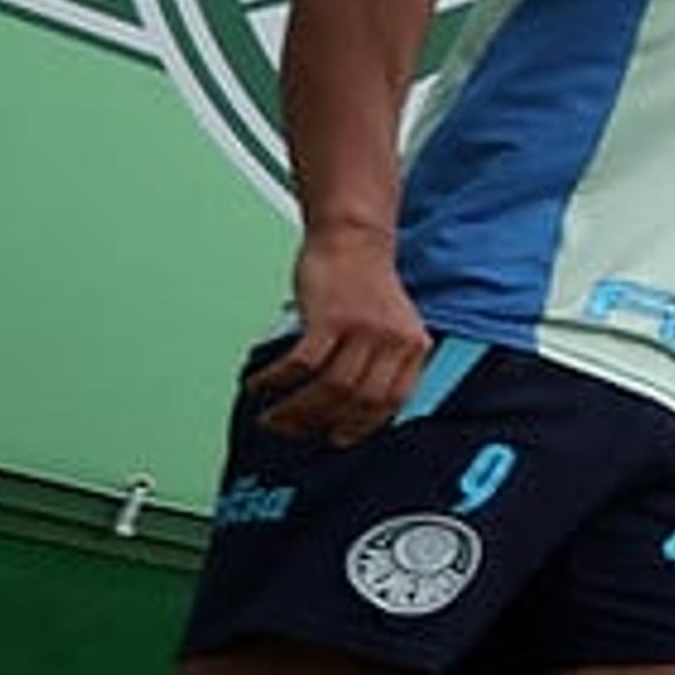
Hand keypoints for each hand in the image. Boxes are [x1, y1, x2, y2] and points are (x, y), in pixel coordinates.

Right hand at [250, 231, 431, 444]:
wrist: (353, 237)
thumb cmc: (364, 283)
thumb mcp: (392, 325)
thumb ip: (383, 360)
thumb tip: (351, 407)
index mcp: (413, 346)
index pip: (392, 401)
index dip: (363, 425)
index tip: (338, 437)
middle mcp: (393, 341)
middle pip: (359, 401)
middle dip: (322, 423)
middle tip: (294, 432)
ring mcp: (363, 330)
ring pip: (331, 388)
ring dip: (296, 410)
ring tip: (272, 417)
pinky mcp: (330, 319)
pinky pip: (301, 364)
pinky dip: (278, 380)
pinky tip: (261, 386)